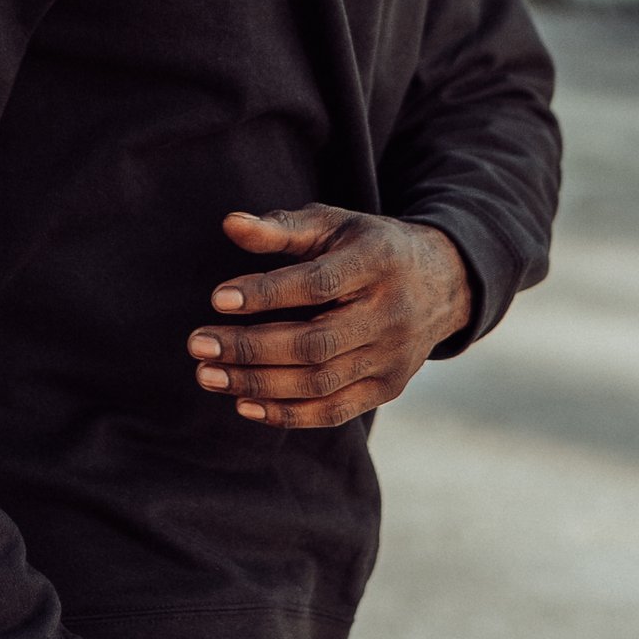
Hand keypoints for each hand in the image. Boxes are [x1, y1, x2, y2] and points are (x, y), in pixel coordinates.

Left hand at [186, 204, 471, 431]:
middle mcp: (390, 314)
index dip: (267, 294)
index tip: (218, 298)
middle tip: (198, 345)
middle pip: (315, 343)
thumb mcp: (334, 224)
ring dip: (258, 384)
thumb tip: (229, 224)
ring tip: (208, 375)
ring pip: (319, 381)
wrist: (441, 282)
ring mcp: (392, 357)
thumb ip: (282, 227)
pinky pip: (333, 411)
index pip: (318, 284)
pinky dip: (287, 414)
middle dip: (251, 348)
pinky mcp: (388, 388)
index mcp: (378, 263)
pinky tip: (244, 404)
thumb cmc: (368, 247)